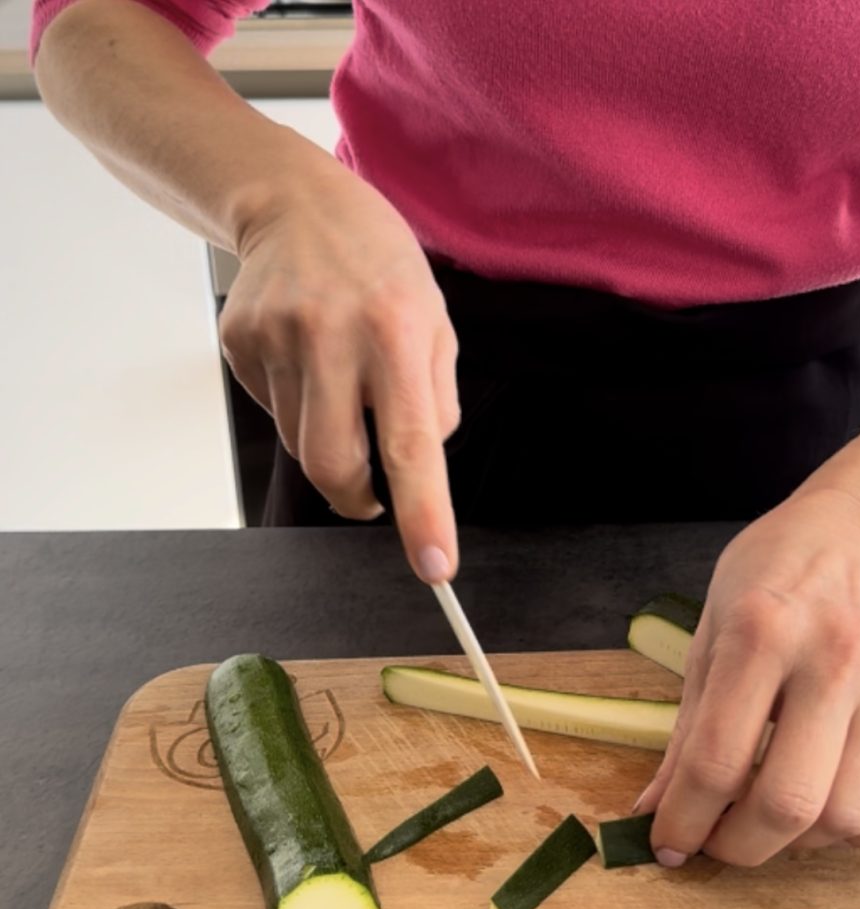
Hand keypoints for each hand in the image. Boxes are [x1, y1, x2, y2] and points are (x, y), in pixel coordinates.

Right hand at [219, 168, 459, 582]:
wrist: (294, 202)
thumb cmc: (380, 265)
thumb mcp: (435, 321)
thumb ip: (435, 400)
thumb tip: (417, 468)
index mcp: (395, 333)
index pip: (412, 445)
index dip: (423, 515)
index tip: (435, 568)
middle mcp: (331, 337)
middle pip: (334, 467)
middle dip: (358, 496)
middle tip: (374, 486)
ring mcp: (275, 340)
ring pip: (302, 446)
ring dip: (330, 442)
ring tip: (341, 382)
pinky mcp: (238, 344)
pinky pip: (273, 413)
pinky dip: (298, 408)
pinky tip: (308, 359)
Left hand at [635, 488, 859, 865]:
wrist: (858, 531)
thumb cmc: (769, 575)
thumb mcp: (708, 632)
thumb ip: (685, 728)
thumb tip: (655, 810)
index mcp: (759, 633)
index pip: (715, 759)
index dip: (683, 819)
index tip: (669, 843)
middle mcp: (833, 657)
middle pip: (787, 802)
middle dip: (738, 847)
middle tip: (717, 841)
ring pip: (850, 815)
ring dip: (800, 841)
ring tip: (772, 814)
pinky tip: (838, 809)